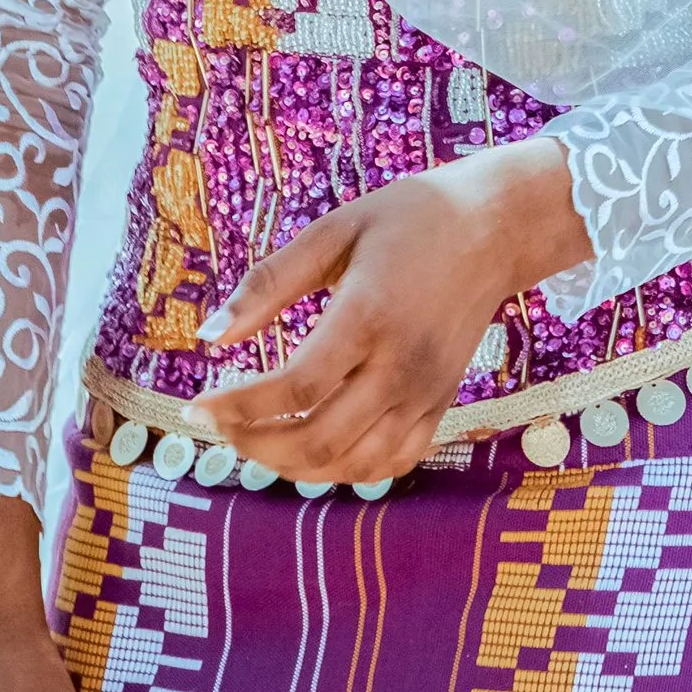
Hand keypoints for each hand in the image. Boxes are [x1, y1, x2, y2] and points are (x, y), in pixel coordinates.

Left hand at [186, 139, 591, 484]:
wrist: (494, 229)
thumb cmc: (409, 219)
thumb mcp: (334, 232)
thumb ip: (269, 284)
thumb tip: (211, 336)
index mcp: (368, 316)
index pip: (295, 387)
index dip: (238, 408)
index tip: (197, 407)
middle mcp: (400, 366)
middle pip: (318, 440)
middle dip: (254, 446)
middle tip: (220, 428)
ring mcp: (424, 394)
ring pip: (351, 464)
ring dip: (293, 466)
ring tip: (255, 441)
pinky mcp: (440, 407)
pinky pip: (390, 464)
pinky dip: (344, 472)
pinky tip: (314, 449)